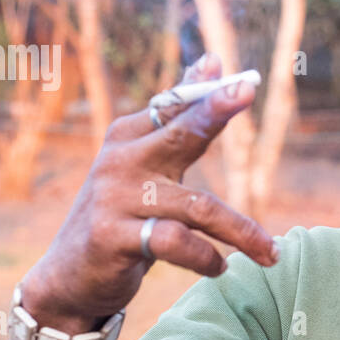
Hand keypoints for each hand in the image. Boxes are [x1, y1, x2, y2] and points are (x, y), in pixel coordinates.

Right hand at [19, 53, 276, 332]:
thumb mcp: (146, 166)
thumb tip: (213, 61)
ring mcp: (115, 198)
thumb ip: (179, 121)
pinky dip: (206, 258)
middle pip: (181, 133)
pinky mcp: (112, 236)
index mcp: (129, 137)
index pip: (177, 108)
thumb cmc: (122, 216)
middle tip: (248, 90)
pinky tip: (219, 268)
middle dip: (215, 110)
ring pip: (198, 207)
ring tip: (269, 254)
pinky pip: (176, 242)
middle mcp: (121, 160)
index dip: (209, 90)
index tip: (242, 75)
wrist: (69, 277)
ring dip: (242, 232)